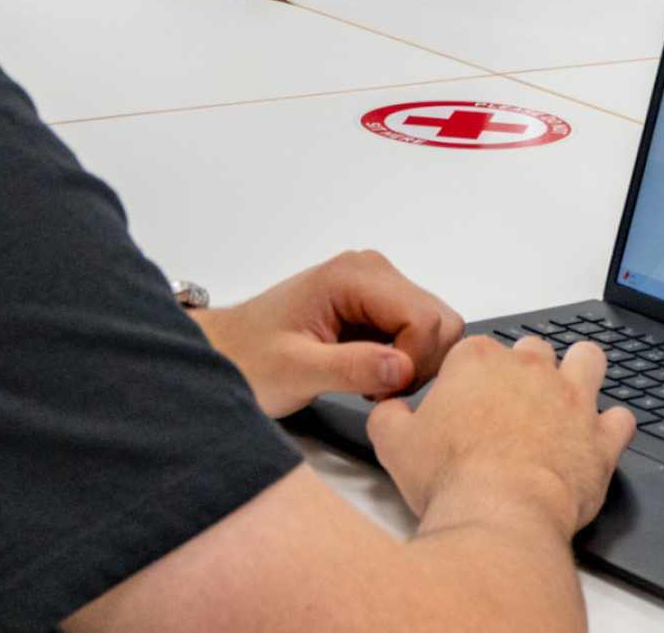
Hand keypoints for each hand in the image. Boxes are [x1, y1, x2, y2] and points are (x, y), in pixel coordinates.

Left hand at [189, 250, 463, 418]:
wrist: (225, 352)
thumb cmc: (248, 359)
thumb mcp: (295, 370)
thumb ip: (349, 367)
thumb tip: (402, 368)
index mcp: (354, 276)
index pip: (423, 318)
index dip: (413, 362)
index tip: (379, 393)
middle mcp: (372, 270)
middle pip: (439, 320)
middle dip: (419, 364)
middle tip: (378, 392)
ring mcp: (377, 285)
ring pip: (435, 327)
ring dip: (414, 363)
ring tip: (371, 385)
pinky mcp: (377, 303)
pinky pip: (417, 332)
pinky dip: (405, 360)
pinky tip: (370, 375)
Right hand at [367, 332, 631, 538]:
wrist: (501, 514)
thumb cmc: (451, 477)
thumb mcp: (394, 444)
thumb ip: (389, 417)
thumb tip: (391, 410)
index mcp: (479, 362)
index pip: (475, 350)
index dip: (468, 377)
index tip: (463, 402)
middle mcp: (531, 370)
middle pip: (532, 350)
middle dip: (524, 371)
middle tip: (509, 408)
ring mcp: (573, 400)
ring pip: (587, 360)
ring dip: (580, 373)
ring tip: (566, 399)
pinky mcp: (601, 437)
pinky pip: (620, 419)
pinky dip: (610, 428)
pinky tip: (596, 441)